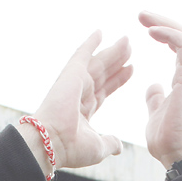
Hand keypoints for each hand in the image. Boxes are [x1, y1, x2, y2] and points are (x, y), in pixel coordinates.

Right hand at [22, 31, 133, 173]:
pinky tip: (100, 31)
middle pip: (103, 74)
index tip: (130, 69)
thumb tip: (118, 146)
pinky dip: (91, 43)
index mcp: (84, 111)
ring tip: (127, 41)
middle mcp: (79, 95)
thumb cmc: (70, 148)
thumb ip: (109, 143)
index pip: (104, 91)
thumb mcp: (98, 147)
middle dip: (117, 62)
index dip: (117, 80)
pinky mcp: (71, 74)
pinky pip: (83, 54)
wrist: (51, 142)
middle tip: (130, 49)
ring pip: (98, 63)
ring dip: (112, 52)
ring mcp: (75, 83)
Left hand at [140, 12, 181, 168]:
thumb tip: (153, 87)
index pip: (178, 46)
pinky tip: (152, 31)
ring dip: (164, 23)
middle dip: (163, 21)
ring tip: (144, 17)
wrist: (178, 155)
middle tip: (141, 15)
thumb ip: (156, 99)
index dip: (163, 33)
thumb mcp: (156, 113)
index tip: (143, 27)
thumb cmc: (168, 140)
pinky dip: (169, 35)